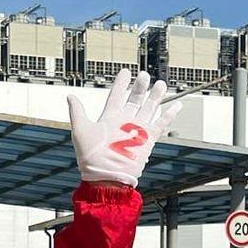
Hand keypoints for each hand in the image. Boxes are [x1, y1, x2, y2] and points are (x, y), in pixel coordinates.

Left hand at [66, 69, 182, 187]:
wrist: (106, 176)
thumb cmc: (91, 157)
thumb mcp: (81, 130)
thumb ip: (78, 112)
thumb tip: (70, 96)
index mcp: (109, 118)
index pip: (117, 96)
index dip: (121, 83)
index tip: (126, 72)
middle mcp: (125, 122)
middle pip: (135, 100)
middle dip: (140, 87)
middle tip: (144, 75)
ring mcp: (137, 130)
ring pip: (149, 108)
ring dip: (155, 96)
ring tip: (160, 83)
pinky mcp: (148, 139)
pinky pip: (161, 124)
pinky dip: (170, 114)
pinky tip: (177, 104)